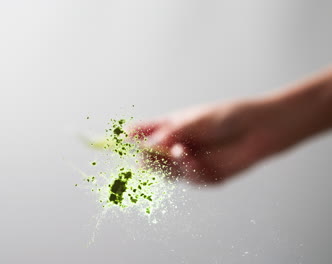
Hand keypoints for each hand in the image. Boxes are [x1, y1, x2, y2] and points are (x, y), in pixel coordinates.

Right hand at [130, 100, 273, 184]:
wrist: (259, 129)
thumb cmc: (227, 117)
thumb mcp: (196, 120)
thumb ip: (172, 134)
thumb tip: (147, 147)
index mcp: (170, 128)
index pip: (143, 134)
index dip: (130, 137)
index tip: (119, 138)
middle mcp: (175, 146)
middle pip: (150, 158)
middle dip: (147, 158)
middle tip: (149, 155)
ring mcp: (188, 163)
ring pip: (167, 172)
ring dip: (169, 165)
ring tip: (181, 151)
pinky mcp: (203, 176)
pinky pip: (189, 178)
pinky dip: (189, 170)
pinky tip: (194, 160)